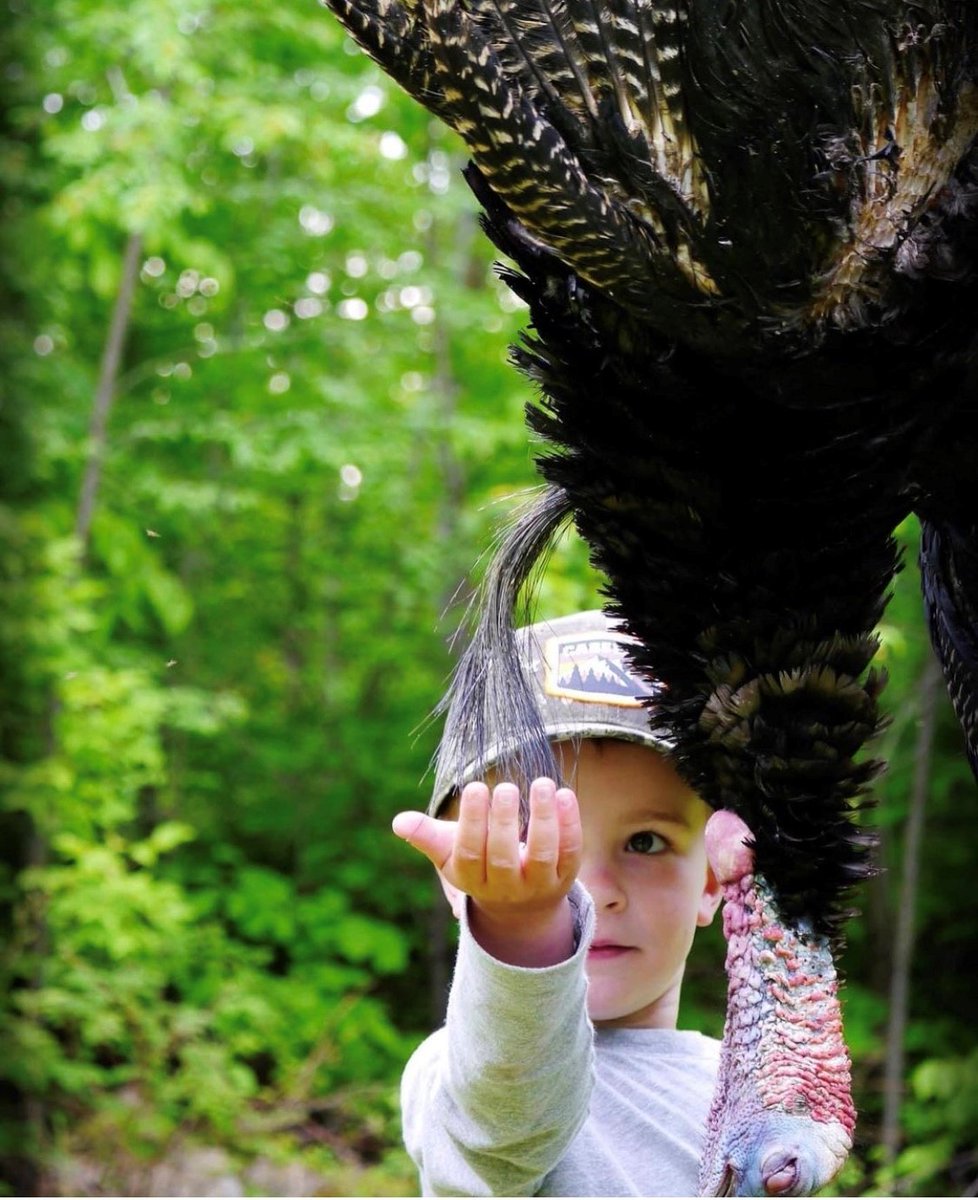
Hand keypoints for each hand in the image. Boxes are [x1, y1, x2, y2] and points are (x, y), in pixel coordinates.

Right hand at [392, 778, 581, 965]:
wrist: (519, 906)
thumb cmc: (479, 863)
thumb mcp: (450, 853)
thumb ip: (427, 836)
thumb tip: (399, 822)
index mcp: (472, 878)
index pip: (470, 853)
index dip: (473, 822)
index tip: (476, 787)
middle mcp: (505, 887)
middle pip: (504, 858)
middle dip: (505, 822)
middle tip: (505, 787)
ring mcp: (537, 884)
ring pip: (541, 855)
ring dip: (543, 820)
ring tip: (542, 783)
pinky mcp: (565, 876)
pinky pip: (570, 852)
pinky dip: (570, 824)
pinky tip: (565, 794)